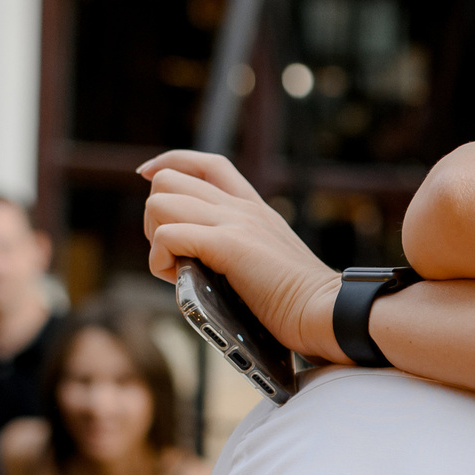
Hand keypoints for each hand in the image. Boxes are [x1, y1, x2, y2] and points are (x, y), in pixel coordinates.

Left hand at [136, 151, 347, 362]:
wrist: (327, 312)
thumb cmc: (301, 303)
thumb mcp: (269, 262)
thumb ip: (241, 251)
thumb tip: (198, 266)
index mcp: (254, 207)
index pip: (206, 163)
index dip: (169, 164)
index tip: (147, 175)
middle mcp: (242, 207)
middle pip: (168, 180)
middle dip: (155, 217)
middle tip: (173, 253)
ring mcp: (235, 222)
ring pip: (159, 203)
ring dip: (155, 238)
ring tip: (178, 269)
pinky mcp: (228, 245)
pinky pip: (167, 236)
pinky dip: (160, 261)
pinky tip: (179, 280)